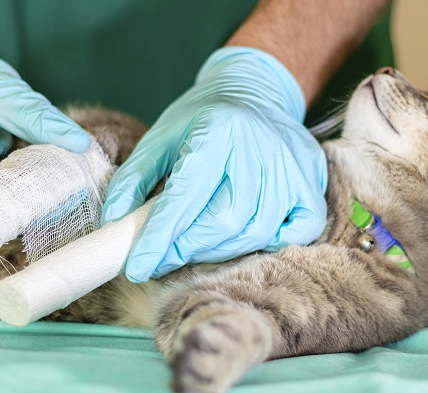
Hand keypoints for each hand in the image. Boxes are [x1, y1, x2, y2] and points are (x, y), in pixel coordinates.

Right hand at [0, 8, 89, 198]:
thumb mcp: (3, 90)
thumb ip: (39, 119)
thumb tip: (81, 143)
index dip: (29, 190)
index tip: (65, 183)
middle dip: (28, 191)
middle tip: (64, 179)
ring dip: (20, 186)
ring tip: (44, 169)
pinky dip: (10, 178)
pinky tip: (27, 165)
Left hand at [102, 47, 327, 281]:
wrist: (255, 90)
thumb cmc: (202, 118)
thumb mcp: (159, 137)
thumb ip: (133, 180)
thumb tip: (115, 225)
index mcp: (218, 131)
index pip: (186, 197)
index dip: (160, 237)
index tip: (138, 267)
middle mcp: (260, 148)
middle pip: (225, 222)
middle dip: (187, 248)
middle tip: (164, 255)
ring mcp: (292, 166)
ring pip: (257, 231)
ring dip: (220, 250)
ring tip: (195, 246)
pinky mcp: (313, 181)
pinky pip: (300, 229)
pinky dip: (271, 242)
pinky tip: (245, 235)